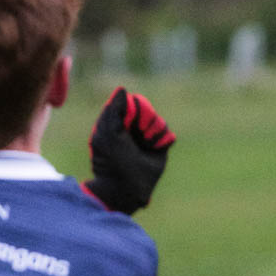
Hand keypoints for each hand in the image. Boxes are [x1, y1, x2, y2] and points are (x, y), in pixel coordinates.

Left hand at [84, 87, 175, 213]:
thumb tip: (123, 89)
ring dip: (152, 130)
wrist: (126, 186)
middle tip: (138, 134)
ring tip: (146, 145)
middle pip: (145, 109)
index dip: (132, 109)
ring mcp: (147, 137)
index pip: (130, 103)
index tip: (127, 122)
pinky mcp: (160, 146)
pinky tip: (154, 149)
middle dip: (144, 119)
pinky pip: (166, 132)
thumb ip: (115, 109)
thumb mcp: (109, 132)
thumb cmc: (113, 160)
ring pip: (157, 120)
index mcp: (117, 124)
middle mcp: (132, 128)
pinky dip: (161, 139)